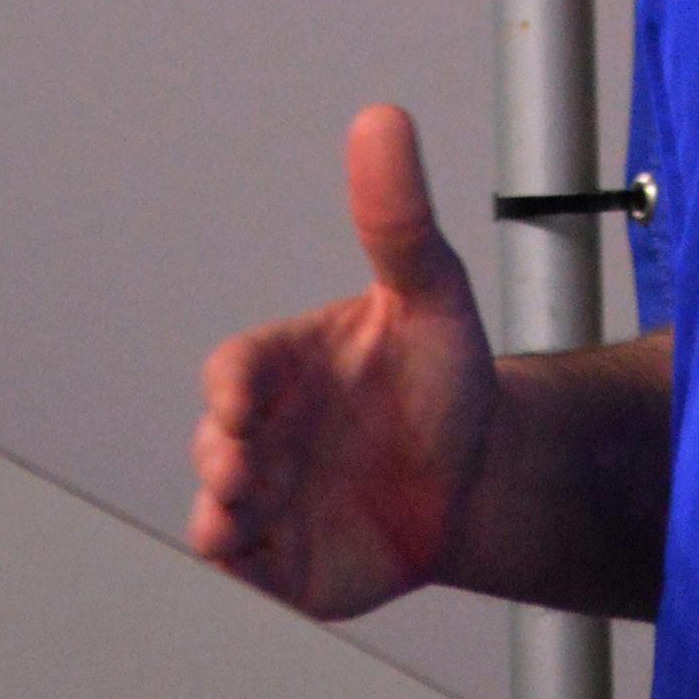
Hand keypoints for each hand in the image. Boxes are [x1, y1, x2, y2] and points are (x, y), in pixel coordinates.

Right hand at [187, 104, 497, 618]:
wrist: (484, 472)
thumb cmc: (442, 375)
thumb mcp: (431, 292)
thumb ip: (398, 218)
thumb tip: (383, 120)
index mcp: (283, 369)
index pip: (235, 371)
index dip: (231, 384)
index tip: (240, 399)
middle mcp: (264, 436)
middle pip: (215, 448)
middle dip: (219, 458)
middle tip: (240, 467)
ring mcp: (271, 503)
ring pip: (220, 515)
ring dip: (221, 518)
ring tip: (235, 522)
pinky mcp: (288, 566)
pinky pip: (251, 578)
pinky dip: (246, 578)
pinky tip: (259, 571)